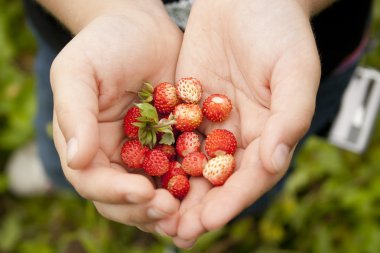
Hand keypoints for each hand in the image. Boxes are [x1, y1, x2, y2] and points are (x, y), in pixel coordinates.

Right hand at [51, 2, 182, 235]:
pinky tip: (208, 194)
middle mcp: (114, 157)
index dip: (115, 192)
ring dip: (169, 211)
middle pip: (123, 199)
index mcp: (86, 145)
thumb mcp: (79, 71)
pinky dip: (191, 189)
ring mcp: (145, 155)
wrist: (142, 28)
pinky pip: (181, 173)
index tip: (143, 191)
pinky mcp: (173, 146)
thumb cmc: (104, 45)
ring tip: (190, 217)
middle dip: (144, 209)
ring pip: (153, 194)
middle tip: (170, 211)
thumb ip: (75, 114)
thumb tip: (76, 159)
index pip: (93, 181)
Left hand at [173, 0, 320, 246]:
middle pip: (219, 180)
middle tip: (176, 233)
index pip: (252, 177)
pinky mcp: (187, 105)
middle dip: (199, 207)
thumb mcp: (294, 69)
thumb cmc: (279, 30)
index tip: (209, 222)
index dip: (232, 201)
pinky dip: (159, 156)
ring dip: (175, 191)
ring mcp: (212, 121)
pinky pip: (172, 135)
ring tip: (154, 216)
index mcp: (271, 132)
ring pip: (192, 164)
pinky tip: (141, 175)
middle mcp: (240, 134)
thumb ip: (290, 116)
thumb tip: (275, 162)